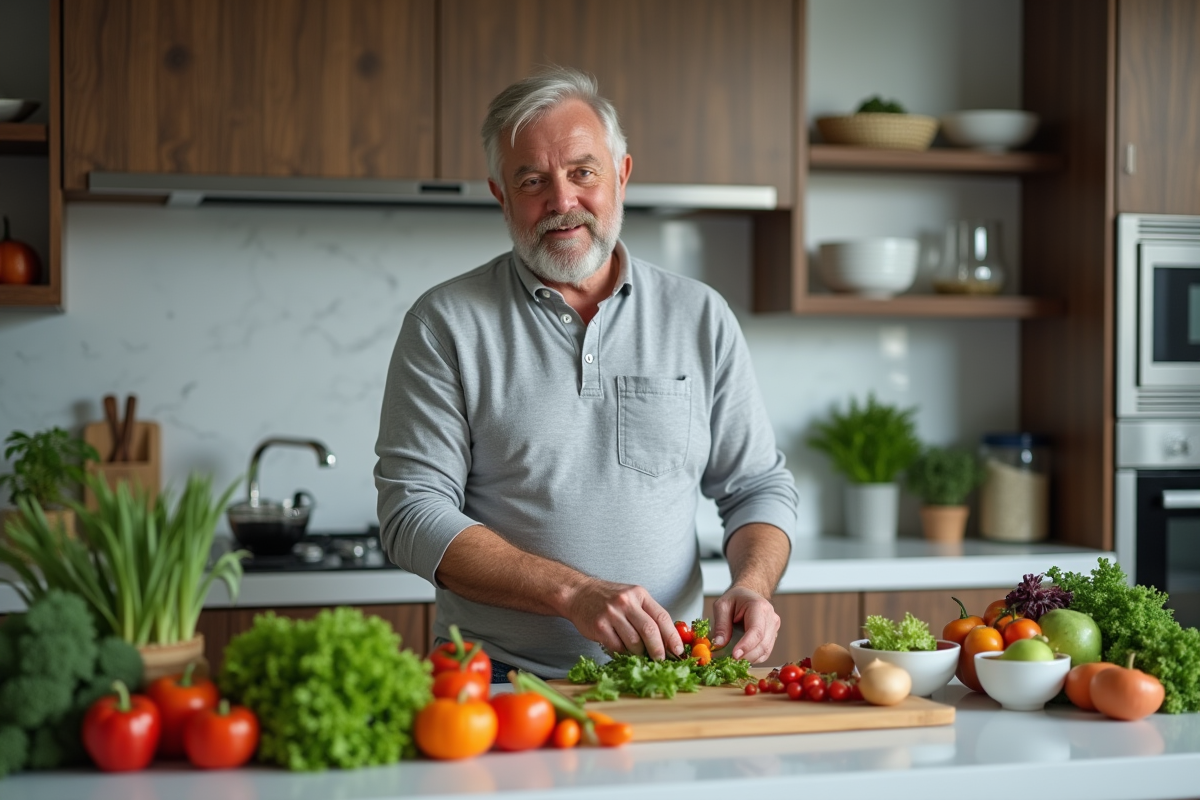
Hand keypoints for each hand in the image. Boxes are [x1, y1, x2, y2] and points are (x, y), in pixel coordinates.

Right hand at [563, 577, 683, 659]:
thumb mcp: (632, 598)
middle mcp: (626, 602)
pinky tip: (622, 650)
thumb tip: (667, 641)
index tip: (678, 650)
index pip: (662, 617)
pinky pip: (617, 648)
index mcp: (639, 594)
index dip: (672, 636)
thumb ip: (648, 615)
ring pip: (634, 643)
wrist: (578, 593)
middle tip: (660, 660)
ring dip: (639, 653)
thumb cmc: (608, 599)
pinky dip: (623, 653)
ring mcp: (612, 614)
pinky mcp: (599, 626)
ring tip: (638, 654)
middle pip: (650, 631)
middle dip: (658, 650)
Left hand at [710, 585, 779, 663]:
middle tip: (729, 661)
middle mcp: (771, 618)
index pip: (756, 630)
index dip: (746, 645)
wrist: (749, 594)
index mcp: (759, 607)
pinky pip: (765, 653)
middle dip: (746, 655)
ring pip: (765, 651)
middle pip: (762, 644)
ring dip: (749, 658)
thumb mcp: (722, 606)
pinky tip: (742, 656)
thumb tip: (719, 644)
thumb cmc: (735, 598)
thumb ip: (720, 624)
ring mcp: (774, 628)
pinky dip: (753, 658)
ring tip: (733, 659)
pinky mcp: (773, 637)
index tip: (734, 655)